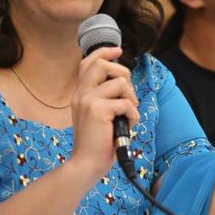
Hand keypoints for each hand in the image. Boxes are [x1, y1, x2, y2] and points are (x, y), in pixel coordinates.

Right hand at [70, 46, 139, 178]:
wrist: (86, 164)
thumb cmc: (98, 142)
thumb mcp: (98, 115)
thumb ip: (105, 97)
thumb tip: (124, 81)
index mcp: (80, 93)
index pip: (88, 62)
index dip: (104, 52)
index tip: (118, 50)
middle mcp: (81, 93)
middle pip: (104, 65)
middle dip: (124, 76)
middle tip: (128, 96)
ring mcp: (88, 100)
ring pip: (121, 84)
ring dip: (132, 100)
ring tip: (127, 115)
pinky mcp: (98, 110)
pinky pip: (126, 103)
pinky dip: (133, 115)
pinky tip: (127, 126)